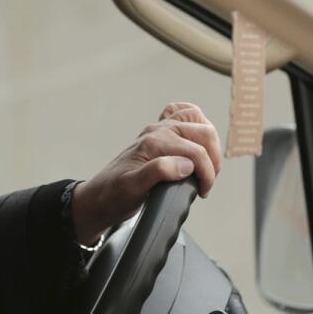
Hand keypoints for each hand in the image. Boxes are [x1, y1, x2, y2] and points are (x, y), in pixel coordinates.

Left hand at [71, 102, 221, 244]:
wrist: (99, 197)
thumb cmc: (114, 194)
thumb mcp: (133, 188)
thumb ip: (158, 172)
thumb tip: (185, 165)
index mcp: (154, 143)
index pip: (196, 152)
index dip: (206, 173)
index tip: (203, 191)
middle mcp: (157, 132)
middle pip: (203, 132)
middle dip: (213, 158)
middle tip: (206, 180)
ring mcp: (159, 131)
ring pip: (196, 120)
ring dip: (209, 142)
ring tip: (206, 165)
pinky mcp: (160, 136)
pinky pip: (182, 116)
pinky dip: (195, 123)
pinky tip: (196, 140)